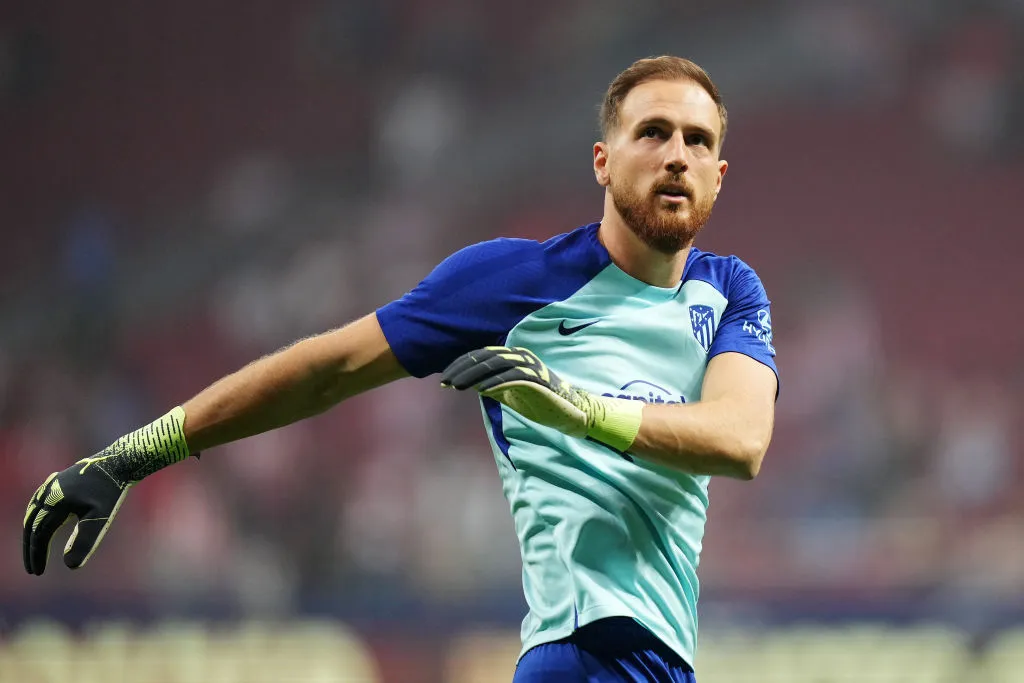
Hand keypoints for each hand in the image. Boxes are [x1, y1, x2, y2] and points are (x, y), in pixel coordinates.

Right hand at [23, 456, 131, 574]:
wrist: (119, 461)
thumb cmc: (111, 490)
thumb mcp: (102, 517)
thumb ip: (85, 541)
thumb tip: (70, 566)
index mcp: (54, 502)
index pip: (39, 535)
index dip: (36, 555)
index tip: (37, 573)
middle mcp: (47, 492)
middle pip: (31, 525)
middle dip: (30, 548)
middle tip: (33, 569)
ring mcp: (51, 485)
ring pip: (33, 514)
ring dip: (32, 534)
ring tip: (35, 552)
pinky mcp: (58, 481)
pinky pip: (40, 504)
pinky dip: (38, 520)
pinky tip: (44, 528)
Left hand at [441, 346, 642, 451]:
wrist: (567, 411)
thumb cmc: (538, 401)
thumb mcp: (508, 392)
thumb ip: (491, 385)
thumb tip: (469, 383)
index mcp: (512, 356)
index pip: (481, 356)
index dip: (461, 366)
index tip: (444, 379)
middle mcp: (519, 356)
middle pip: (485, 358)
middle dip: (463, 370)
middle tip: (446, 382)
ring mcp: (529, 366)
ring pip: (496, 365)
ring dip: (475, 376)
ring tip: (458, 386)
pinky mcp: (537, 380)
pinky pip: (512, 378)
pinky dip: (496, 383)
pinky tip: (481, 390)